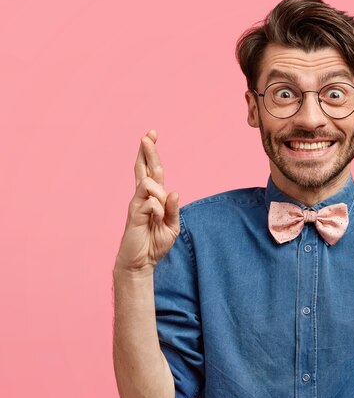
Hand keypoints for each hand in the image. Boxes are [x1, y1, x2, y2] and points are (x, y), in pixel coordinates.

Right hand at [115, 130, 179, 272]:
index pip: (152, 170)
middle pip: (144, 168)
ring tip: (159, 214)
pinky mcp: (134, 215)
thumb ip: (173, 209)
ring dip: (159, 193)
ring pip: (149, 183)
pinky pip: (151, 203)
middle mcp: (142, 197)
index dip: (151, 153)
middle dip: (148, 151)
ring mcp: (137, 204)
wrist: (140, 262)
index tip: (151, 134)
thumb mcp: (171, 226)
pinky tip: (156, 220)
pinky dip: (158, 210)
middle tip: (148, 135)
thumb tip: (174, 191)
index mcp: (152, 197)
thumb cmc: (154, 243)